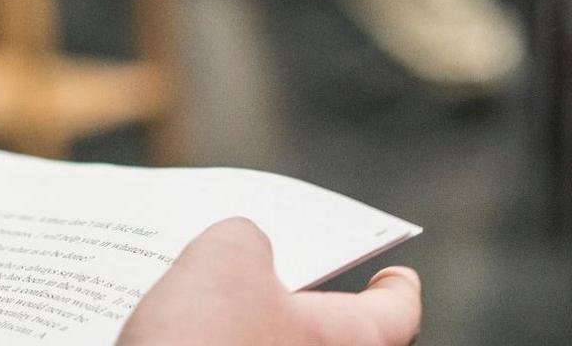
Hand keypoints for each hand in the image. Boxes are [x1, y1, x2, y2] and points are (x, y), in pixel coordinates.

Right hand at [118, 219, 420, 345]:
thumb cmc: (204, 343)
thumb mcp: (226, 256)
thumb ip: (246, 237)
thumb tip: (243, 246)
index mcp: (348, 339)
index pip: (395, 313)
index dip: (395, 289)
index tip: (396, 277)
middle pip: (328, 333)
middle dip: (297, 299)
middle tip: (272, 269)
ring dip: (245, 326)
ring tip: (200, 295)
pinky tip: (175, 333)